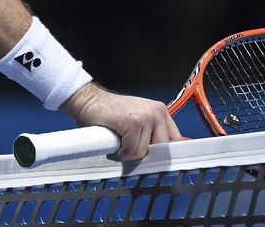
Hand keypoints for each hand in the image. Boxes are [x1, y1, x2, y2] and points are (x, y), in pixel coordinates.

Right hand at [61, 83, 181, 160]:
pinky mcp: (132, 122)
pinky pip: (130, 150)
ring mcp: (145, 116)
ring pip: (143, 152)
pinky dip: (119, 153)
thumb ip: (150, 135)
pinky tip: (113, 144)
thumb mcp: (137, 121)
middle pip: (162, 150)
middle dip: (144, 155)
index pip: (176, 140)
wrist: (88, 100)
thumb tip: (160, 159)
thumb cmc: (109, 114)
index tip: (159, 163)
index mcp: (160, 111)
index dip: (167, 154)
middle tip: (129, 151)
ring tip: (118, 143)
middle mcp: (156, 112)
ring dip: (127, 154)